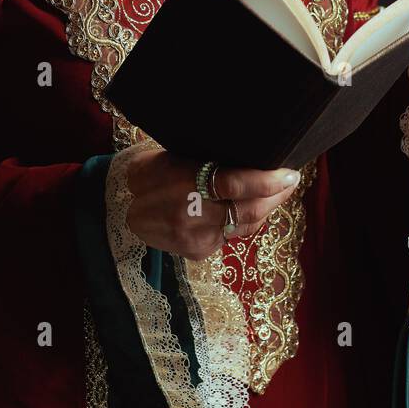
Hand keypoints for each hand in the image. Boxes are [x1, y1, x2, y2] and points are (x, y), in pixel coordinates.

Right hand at [124, 148, 300, 260]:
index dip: (267, 181)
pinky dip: (244, 220)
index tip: (289, 173)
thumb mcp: (173, 156)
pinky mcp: (197, 253)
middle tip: (290, 181)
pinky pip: (231, 235)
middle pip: (248, 209)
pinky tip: (251, 208)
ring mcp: (194, 238)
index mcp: (181, 183)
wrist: (118, 208)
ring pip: (245, 225)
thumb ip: (207, 159)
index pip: (234, 185)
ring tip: (278, 191)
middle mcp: (190, 215)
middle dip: (276, 196)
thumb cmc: (151, 171)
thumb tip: (251, 155)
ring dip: (266, 208)